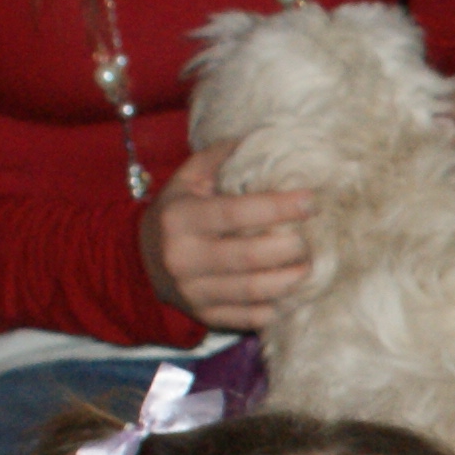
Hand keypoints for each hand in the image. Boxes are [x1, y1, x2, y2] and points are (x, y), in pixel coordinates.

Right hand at [139, 140, 316, 328]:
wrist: (139, 261)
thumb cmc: (176, 213)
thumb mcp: (187, 180)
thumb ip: (221, 158)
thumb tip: (263, 138)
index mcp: (181, 217)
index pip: (235, 212)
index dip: (277, 207)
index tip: (310, 201)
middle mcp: (183, 257)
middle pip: (248, 256)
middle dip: (289, 248)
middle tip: (315, 239)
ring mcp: (193, 291)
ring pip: (251, 290)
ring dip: (289, 281)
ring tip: (311, 266)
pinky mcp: (203, 316)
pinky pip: (246, 317)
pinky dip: (274, 308)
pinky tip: (293, 294)